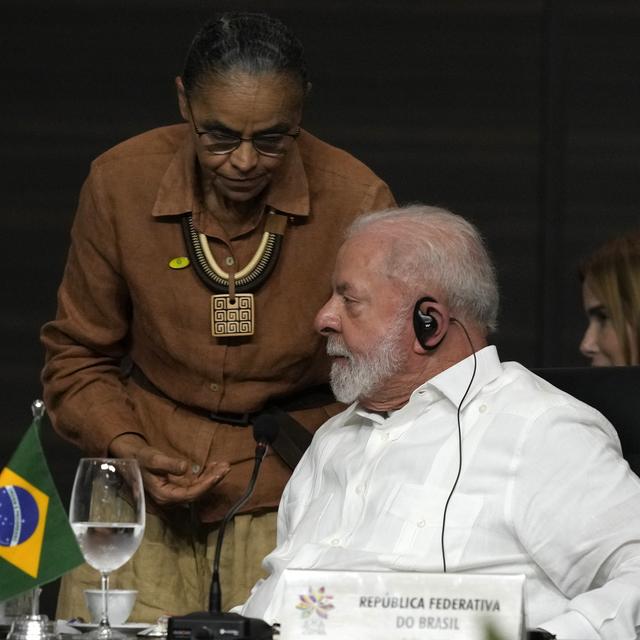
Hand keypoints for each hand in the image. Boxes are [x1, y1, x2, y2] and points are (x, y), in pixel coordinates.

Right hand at [109, 433, 229, 506]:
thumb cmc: (142, 459)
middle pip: (198, 492)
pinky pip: (196, 482)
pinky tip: (215, 465)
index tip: (217, 475)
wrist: (134, 457)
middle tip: (226, 467)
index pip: (190, 494)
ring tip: (224, 465)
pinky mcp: (179, 484)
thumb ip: (169, 464)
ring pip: (199, 487)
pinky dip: (206, 474)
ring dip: (212, 476)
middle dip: (213, 480)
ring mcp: (176, 491)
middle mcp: (172, 497)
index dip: (205, 485)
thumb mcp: (154, 460)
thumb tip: (186, 467)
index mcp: (165, 495)